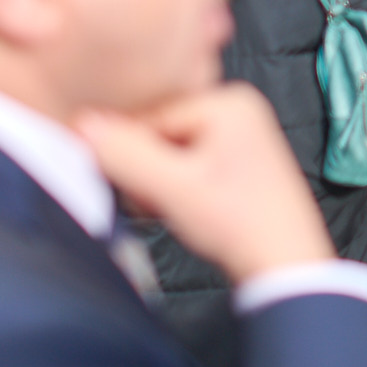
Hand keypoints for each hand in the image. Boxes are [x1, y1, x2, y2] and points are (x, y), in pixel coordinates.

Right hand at [79, 85, 332, 285]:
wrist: (285, 266)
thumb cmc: (240, 223)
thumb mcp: (172, 188)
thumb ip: (126, 155)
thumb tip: (82, 125)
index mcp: (228, 101)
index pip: (149, 116)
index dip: (128, 154)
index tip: (126, 187)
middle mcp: (237, 110)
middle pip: (159, 134)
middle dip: (145, 172)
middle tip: (151, 203)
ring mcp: (239, 138)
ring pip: (169, 154)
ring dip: (156, 185)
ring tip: (169, 211)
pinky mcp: (236, 165)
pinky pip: (186, 168)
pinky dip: (173, 190)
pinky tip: (179, 212)